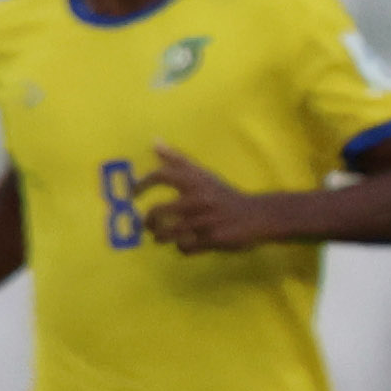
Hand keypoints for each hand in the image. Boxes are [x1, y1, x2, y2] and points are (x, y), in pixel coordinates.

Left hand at [142, 145, 275, 253]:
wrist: (257, 216)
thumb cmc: (224, 195)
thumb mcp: (203, 175)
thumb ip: (177, 160)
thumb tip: (154, 141)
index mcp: (196, 182)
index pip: (161, 176)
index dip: (142, 184)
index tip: (132, 194)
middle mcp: (199, 199)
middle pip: (159, 211)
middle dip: (148, 221)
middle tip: (147, 225)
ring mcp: (206, 221)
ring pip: (169, 232)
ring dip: (161, 237)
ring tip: (160, 237)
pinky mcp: (213, 239)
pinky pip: (186, 247)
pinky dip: (182, 248)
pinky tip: (185, 245)